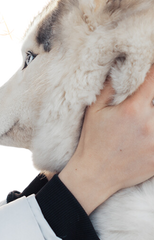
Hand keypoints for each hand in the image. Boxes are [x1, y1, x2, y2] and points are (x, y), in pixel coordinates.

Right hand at [59, 63, 153, 214]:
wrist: (96, 174)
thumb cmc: (93, 139)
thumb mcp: (94, 110)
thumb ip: (109, 87)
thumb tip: (120, 68)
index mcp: (133, 110)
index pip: (152, 81)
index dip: (153, 70)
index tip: (151, 66)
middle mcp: (150, 125)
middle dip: (153, 97)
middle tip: (144, 102)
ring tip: (142, 119)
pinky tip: (144, 133)